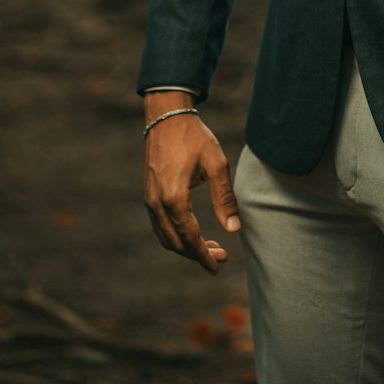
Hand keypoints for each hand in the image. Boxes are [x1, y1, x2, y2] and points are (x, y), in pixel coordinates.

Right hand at [143, 101, 239, 275]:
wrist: (167, 117)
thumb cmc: (195, 138)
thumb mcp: (216, 164)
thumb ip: (225, 198)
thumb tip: (234, 229)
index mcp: (174, 198)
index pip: (189, 238)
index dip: (204, 256)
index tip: (218, 266)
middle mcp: (157, 203)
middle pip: (176, 243)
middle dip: (198, 255)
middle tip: (221, 257)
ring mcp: (149, 200)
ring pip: (166, 238)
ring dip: (186, 247)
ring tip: (211, 247)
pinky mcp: (149, 195)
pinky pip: (160, 226)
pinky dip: (176, 236)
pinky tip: (193, 233)